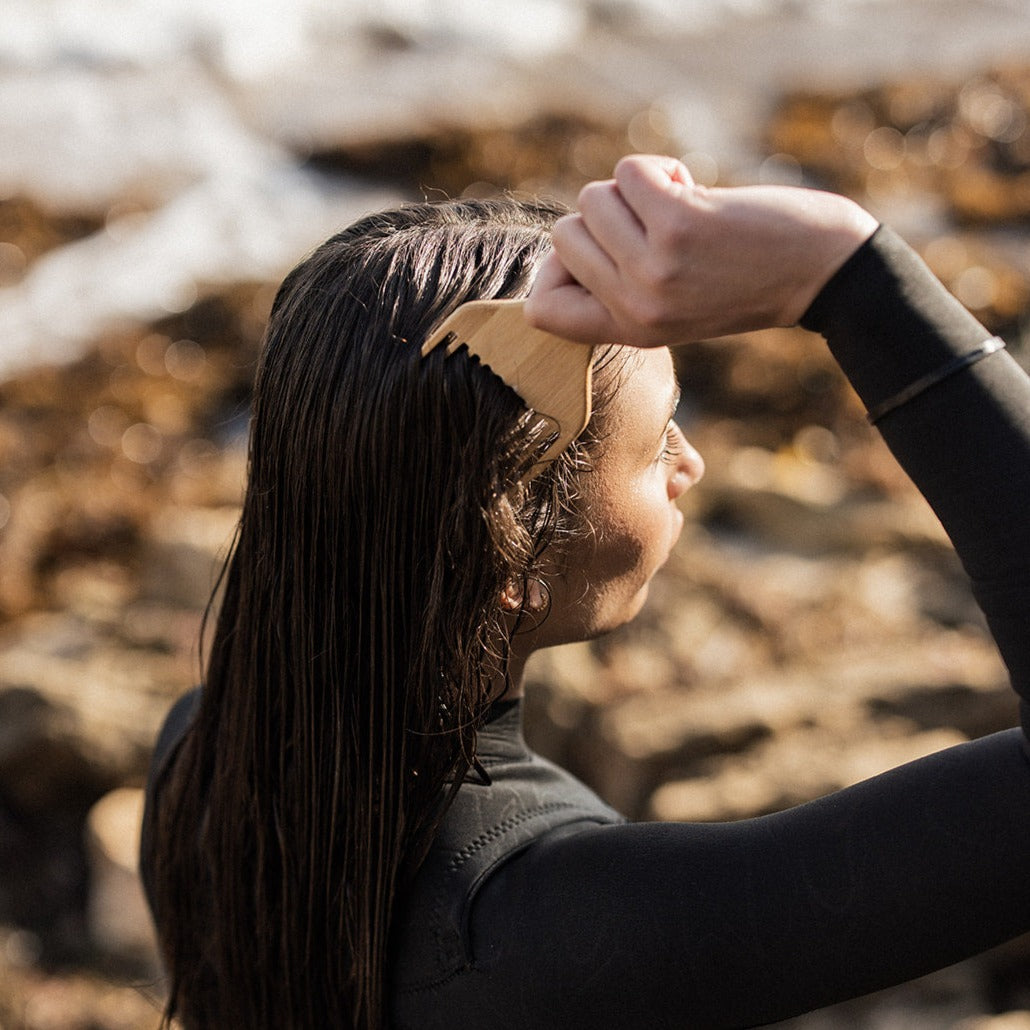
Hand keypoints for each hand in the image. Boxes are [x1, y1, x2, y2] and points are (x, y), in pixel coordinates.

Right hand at [525, 154, 878, 347]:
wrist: (822, 273)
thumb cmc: (748, 282)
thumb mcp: (675, 310)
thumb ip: (620, 287)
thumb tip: (564, 241)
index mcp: (629, 331)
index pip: (541, 311)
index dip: (554, 272)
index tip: (597, 255)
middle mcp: (634, 306)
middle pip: (565, 235)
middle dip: (606, 216)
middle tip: (653, 226)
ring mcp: (653, 268)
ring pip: (593, 198)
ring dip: (634, 188)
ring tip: (678, 205)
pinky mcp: (678, 226)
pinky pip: (630, 172)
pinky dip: (657, 167)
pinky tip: (691, 187)